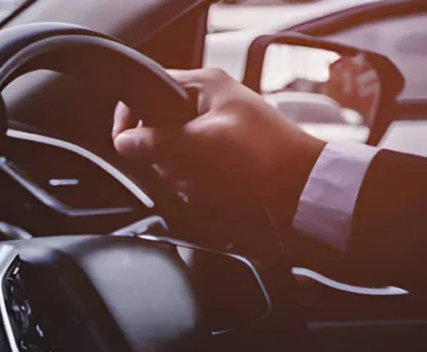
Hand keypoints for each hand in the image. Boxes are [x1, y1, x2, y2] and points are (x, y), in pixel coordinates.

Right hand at [112, 68, 325, 213]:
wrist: (303, 189)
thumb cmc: (267, 156)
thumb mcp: (207, 142)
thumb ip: (161, 141)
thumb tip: (124, 142)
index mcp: (205, 85)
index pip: (149, 88)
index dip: (132, 115)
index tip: (123, 141)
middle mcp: (206, 105)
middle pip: (156, 129)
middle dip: (164, 155)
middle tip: (184, 167)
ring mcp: (211, 134)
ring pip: (170, 156)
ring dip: (181, 174)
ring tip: (205, 181)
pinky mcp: (217, 160)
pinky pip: (187, 172)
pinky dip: (193, 184)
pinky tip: (210, 190)